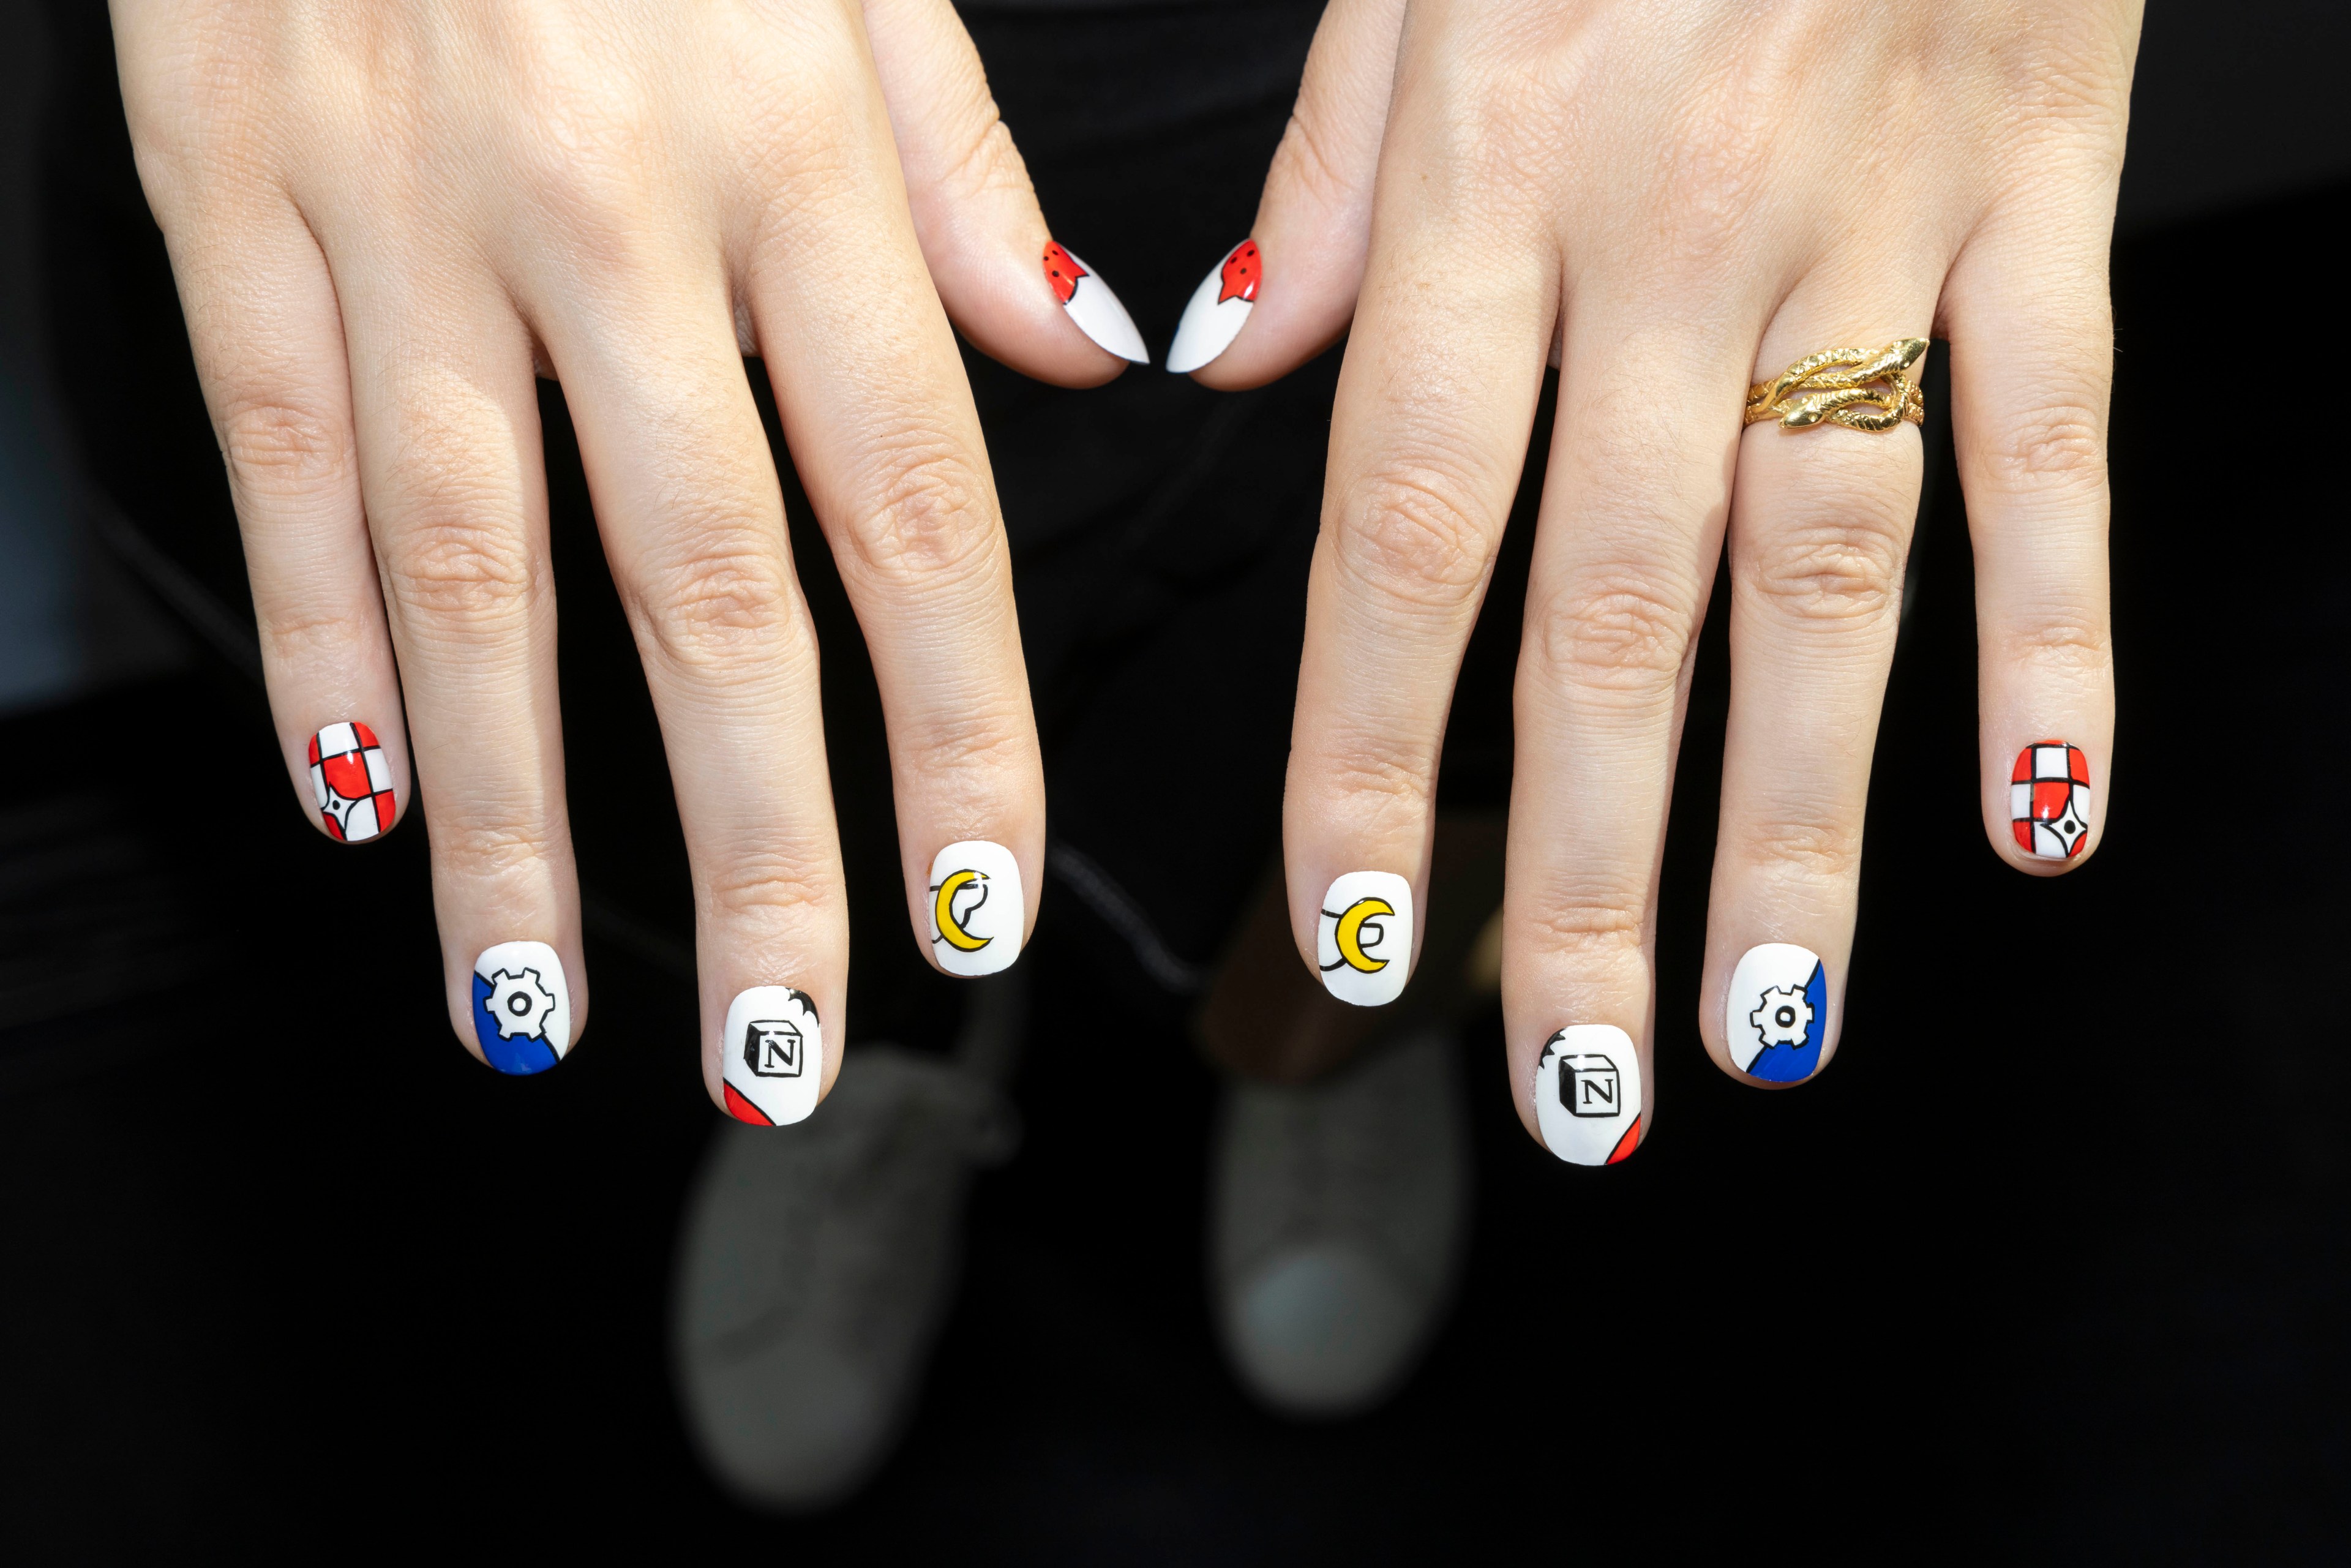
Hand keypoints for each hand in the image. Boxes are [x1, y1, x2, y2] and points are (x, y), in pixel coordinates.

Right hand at [113, 0, 1148, 1115]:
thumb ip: (959, 171)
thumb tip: (1089, 354)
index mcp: (792, 166)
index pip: (914, 511)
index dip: (957, 735)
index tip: (981, 910)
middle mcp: (609, 219)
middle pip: (701, 594)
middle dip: (752, 849)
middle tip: (780, 1045)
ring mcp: (403, 224)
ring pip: (474, 578)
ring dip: (512, 820)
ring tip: (539, 1006)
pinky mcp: (231, 206)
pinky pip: (286, 466)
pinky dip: (320, 642)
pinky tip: (354, 800)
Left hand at [1173, 0, 2135, 1158]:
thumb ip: (1328, 183)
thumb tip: (1224, 363)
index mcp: (1493, 184)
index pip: (1403, 536)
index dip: (1368, 760)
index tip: (1349, 944)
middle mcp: (1674, 239)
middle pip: (1611, 621)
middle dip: (1579, 877)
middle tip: (1573, 1083)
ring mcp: (1874, 227)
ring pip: (1826, 582)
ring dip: (1799, 826)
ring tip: (1770, 1021)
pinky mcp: (2046, 195)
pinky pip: (2054, 445)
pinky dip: (2060, 636)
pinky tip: (2041, 818)